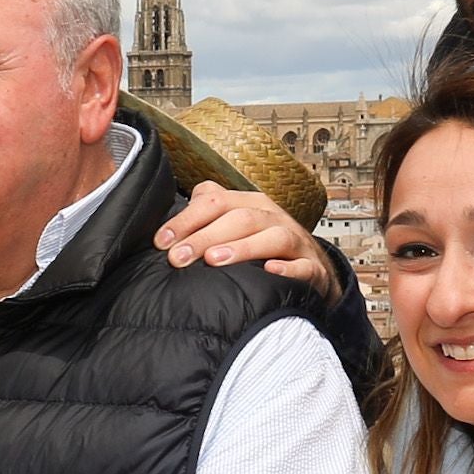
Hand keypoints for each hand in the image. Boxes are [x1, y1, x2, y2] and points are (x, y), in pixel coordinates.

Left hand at [154, 180, 330, 287]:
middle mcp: (272, 217)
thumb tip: (164, 230)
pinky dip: (288, 269)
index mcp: (249, 204)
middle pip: (239, 218)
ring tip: (215, 260)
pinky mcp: (312, 268)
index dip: (186, 220)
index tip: (161, 242)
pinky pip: (303, 266)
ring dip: (243, 247)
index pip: (215, 201)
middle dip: (204, 237)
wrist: (311, 269)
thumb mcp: (233, 225)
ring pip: (272, 236)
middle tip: (178, 257)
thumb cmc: (262, 246)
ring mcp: (295, 242)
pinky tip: (270, 271)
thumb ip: (202, 219)